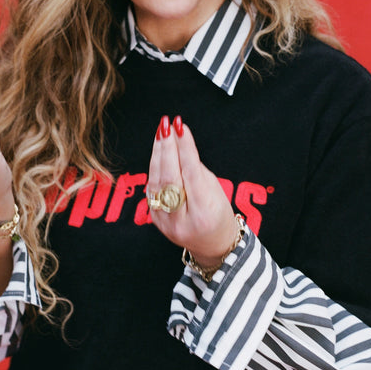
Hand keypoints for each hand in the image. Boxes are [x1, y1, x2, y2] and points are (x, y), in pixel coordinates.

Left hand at [147, 115, 238, 267]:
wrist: (211, 245)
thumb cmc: (218, 214)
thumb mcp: (216, 191)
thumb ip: (196, 170)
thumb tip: (179, 145)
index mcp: (203, 213)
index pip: (190, 173)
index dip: (185, 148)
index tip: (181, 126)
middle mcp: (181, 219)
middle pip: (169, 177)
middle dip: (167, 147)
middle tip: (167, 124)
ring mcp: (164, 221)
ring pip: (156, 181)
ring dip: (158, 153)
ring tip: (162, 131)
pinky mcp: (154, 219)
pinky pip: (152, 188)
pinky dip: (155, 167)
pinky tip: (158, 151)